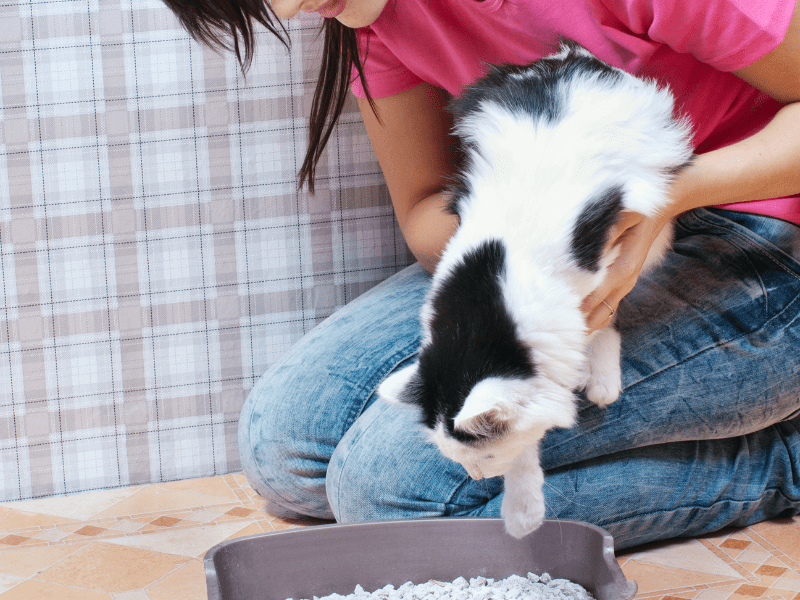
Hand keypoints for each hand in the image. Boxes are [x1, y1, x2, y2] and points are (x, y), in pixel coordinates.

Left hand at [581, 210, 669, 332]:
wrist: (658, 213)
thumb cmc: (638, 213)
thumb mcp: (624, 216)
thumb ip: (609, 232)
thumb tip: (590, 247)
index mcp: (626, 266)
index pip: (603, 291)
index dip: (587, 303)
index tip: (571, 315)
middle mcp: (627, 279)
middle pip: (605, 310)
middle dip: (586, 323)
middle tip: (565, 333)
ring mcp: (626, 283)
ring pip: (607, 312)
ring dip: (591, 323)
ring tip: (570, 335)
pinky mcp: (622, 283)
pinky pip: (609, 305)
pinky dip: (596, 315)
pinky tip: (582, 323)